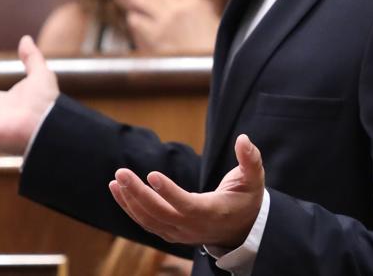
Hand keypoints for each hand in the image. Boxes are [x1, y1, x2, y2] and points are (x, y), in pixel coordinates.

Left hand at [108, 134, 264, 248]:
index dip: (169, 192)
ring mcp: (180, 233)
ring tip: (117, 180)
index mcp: (212, 213)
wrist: (241, 229)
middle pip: (160, 214)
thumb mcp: (254, 179)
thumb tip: (243, 139)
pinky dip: (131, 208)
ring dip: (130, 202)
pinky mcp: (170, 232)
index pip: (187, 206)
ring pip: (150, 221)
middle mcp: (193, 227)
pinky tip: (118, 190)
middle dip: (139, 194)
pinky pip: (147, 223)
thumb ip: (250, 159)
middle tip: (121, 173)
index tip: (151, 175)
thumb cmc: (247, 199)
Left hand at [125, 0, 219, 53]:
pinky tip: (133, 18)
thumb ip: (205, 11)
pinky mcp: (155, 36)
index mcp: (195, 3)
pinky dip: (134, 18)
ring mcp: (165, 21)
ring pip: (144, 1)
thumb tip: (201, 5)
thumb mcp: (215, 22)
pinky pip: (138, 21)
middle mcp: (178, 9)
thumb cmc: (213, 47)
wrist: (206, 66)